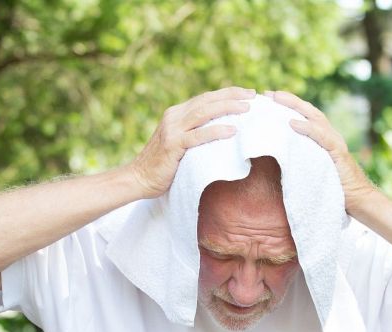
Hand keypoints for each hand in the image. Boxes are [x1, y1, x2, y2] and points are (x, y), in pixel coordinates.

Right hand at [129, 86, 255, 198]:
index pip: (205, 98)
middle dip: (231, 96)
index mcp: (176, 113)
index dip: (227, 93)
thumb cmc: (164, 165)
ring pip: (204, 113)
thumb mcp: (180, 143)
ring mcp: (172, 130)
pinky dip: (216, 131)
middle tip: (253, 95)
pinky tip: (232, 131)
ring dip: (227, 108)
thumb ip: (195, 133)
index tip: (247, 93)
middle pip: (207, 100)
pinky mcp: (172, 145)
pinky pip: (198, 135)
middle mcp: (174, 117)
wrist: (139, 178)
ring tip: (247, 109)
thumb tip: (222, 132)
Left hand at [267, 90, 377, 215]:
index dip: (290, 106)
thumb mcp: (315, 169)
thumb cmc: (335, 187)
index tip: (270, 99)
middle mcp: (330, 136)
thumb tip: (280, 155)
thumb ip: (303, 158)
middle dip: (289, 100)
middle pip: (309, 111)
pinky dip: (307, 128)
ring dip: (295, 106)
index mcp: (325, 138)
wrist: (358, 199)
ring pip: (315, 118)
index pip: (306, 116)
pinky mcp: (338, 152)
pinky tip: (293, 123)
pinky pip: (321, 136)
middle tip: (269, 93)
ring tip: (278, 99)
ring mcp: (335, 142)